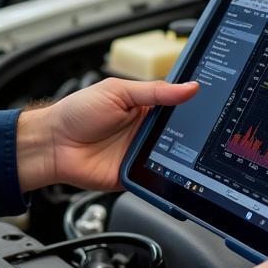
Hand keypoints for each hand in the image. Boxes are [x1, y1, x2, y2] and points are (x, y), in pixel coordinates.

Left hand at [15, 77, 198, 192]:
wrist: (53, 144)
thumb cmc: (77, 112)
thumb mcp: (117, 91)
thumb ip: (154, 91)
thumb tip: (189, 86)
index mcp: (145, 106)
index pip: (178, 105)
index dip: (194, 105)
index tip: (214, 103)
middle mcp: (146, 130)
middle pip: (181, 134)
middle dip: (194, 133)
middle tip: (208, 130)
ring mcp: (141, 154)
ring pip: (174, 158)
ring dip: (182, 156)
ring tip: (192, 151)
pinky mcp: (135, 175)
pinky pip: (157, 180)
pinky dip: (166, 178)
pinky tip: (173, 173)